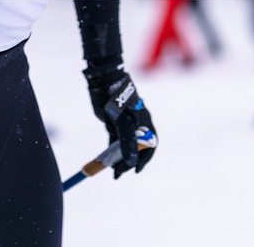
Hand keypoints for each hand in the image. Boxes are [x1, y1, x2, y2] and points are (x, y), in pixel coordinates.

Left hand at [84, 63, 156, 177]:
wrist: (104, 80)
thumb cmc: (117, 98)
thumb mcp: (123, 122)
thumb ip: (127, 142)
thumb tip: (131, 162)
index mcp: (145, 122)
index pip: (149, 145)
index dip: (144, 159)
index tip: (136, 171)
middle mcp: (136, 124)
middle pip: (136, 148)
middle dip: (128, 162)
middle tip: (118, 173)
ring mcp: (125, 123)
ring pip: (124, 145)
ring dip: (118, 159)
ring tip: (112, 171)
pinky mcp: (113, 122)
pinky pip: (114, 140)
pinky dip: (111, 150)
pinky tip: (106, 160)